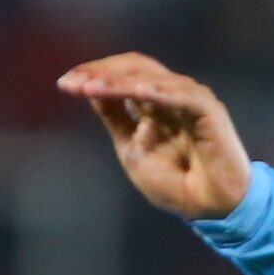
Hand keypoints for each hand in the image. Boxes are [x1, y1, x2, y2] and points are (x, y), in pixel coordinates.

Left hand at [58, 54, 251, 220]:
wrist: (209, 206)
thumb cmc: (175, 181)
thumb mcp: (132, 148)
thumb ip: (116, 119)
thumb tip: (90, 90)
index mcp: (154, 101)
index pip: (123, 75)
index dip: (94, 74)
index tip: (64, 84)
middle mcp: (172, 94)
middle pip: (136, 68)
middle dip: (102, 72)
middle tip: (73, 82)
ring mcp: (191, 99)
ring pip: (154, 79)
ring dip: (121, 82)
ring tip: (93, 86)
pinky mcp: (209, 111)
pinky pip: (184, 96)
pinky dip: (160, 92)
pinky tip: (137, 91)